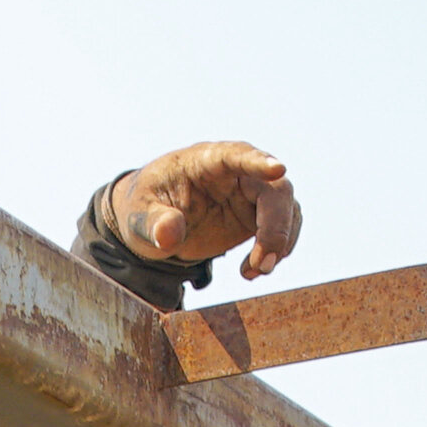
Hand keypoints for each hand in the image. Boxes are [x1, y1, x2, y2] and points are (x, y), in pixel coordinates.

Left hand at [109, 142, 301, 280]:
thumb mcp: (139, 216)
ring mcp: (251, 194)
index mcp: (207, 161)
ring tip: (253, 271)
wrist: (152, 222)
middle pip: (275, 190)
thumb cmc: (145, 208)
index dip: (258, 162)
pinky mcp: (257, 217)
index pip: (237, 155)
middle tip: (263, 262)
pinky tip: (249, 271)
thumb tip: (169, 234)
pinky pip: (283, 229)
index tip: (278, 169)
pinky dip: (276, 252)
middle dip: (276, 226)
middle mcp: (237, 173)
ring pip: (287, 210)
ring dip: (280, 242)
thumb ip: (153, 223)